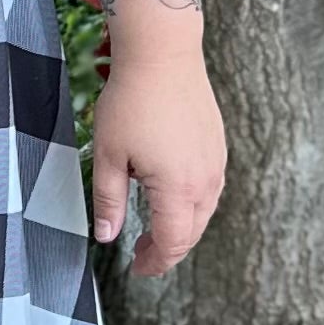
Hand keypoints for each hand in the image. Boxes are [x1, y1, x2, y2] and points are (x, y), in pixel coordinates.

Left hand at [86, 30, 226, 278]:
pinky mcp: (218, 145)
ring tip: (153, 231)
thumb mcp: (109, 154)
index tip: (137, 270)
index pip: (172, 243)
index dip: (154, 262)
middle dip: (167, 250)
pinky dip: (192, 205)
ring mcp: (216, 162)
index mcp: (178, 188)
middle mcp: (205, 180)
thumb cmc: (132, 100)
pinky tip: (171, 199)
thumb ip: (108, 201)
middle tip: (141, 255)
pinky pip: (210, 188)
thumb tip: (105, 237)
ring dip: (180, 228)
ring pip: (203, 212)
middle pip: (190, 232)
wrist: (164, 54)